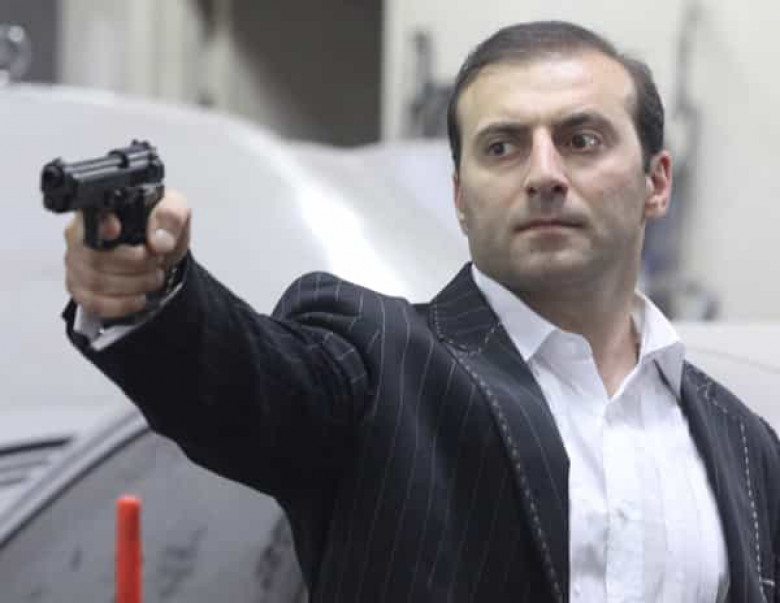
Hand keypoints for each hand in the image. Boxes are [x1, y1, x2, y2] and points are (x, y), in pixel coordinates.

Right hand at [64, 189, 190, 318]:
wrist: (162, 253)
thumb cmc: (160, 227)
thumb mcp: (175, 210)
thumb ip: (171, 217)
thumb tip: (160, 241)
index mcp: (100, 209)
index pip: (86, 217)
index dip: (99, 226)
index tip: (117, 231)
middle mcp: (79, 234)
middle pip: (94, 256)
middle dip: (135, 264)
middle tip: (156, 260)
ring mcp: (76, 263)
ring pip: (95, 282)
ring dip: (133, 284)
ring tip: (153, 276)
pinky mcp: (81, 288)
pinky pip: (93, 302)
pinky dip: (122, 303)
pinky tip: (139, 296)